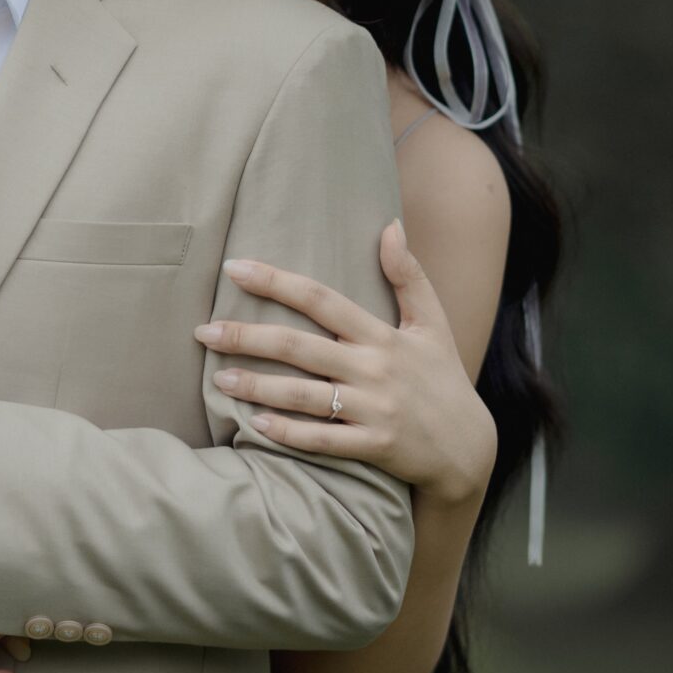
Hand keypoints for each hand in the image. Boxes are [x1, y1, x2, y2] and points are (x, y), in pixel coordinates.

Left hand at [195, 221, 497, 508]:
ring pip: (304, 396)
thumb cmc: (442, 377)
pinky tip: (256, 424)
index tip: (235, 268)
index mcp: (382, 335)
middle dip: (248, 336)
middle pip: (300, 347)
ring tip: (218, 378)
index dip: (277, 281)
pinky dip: (289, 434)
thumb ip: (409, 276)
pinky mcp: (374, 447)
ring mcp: (373, 410)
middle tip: (203, 331)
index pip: (322, 299)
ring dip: (258, 386)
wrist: (469, 447)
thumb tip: (390, 225)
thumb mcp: (433, 323)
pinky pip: (323, 441)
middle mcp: (374, 369)